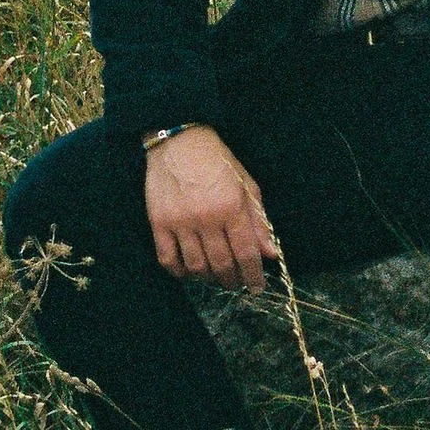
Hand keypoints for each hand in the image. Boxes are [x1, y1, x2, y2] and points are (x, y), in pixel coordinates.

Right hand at [143, 126, 279, 290]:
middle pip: (222, 264)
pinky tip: (188, 272)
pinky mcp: (159, 223)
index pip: (246, 252)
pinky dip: (179, 272)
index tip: (257, 287)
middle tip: (236, 283)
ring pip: (196, 266)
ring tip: (215, 277)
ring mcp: (180, 222)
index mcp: (231, 207)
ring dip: (208, 278)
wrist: (180, 142)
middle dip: (232, 280)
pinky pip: (167, 259)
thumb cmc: (217, 161)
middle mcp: (206, 218)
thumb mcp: (246, 185)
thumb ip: (259, 221)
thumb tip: (270, 253)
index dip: (253, 275)